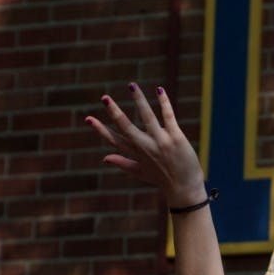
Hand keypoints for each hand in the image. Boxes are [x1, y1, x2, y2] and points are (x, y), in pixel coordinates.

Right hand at [85, 83, 203, 206]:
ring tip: (131, 85)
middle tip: (104, 97)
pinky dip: (164, 103)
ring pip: (147, 116)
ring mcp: (161, 141)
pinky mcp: (176, 137)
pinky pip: (168, 116)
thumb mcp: (140, 173)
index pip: (114, 140)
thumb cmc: (163, 180)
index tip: (88, 119)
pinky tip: (159, 90)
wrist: (185, 189)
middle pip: (126, 126)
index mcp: (136, 154)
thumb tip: (104, 158)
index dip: (100, 130)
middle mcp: (146, 147)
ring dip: (138, 99)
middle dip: (114, 112)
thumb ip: (122, 163)